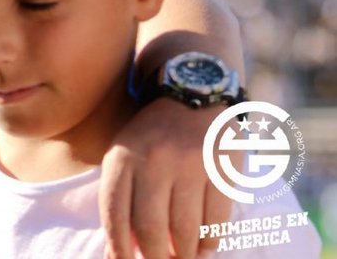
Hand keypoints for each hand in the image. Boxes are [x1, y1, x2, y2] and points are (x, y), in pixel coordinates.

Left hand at [99, 98, 232, 257]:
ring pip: (186, 230)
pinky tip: (204, 244)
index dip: (119, 249)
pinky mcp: (222, 168)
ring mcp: (190, 164)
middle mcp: (154, 160)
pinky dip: (210, 241)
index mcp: (123, 158)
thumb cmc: (152, 137)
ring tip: (182, 257)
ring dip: (185, 254)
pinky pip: (216, 220)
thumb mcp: (125, 156)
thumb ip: (120, 199)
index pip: (115, 214)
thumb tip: (119, 253)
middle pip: (151, 228)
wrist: (193, 94)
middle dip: (155, 258)